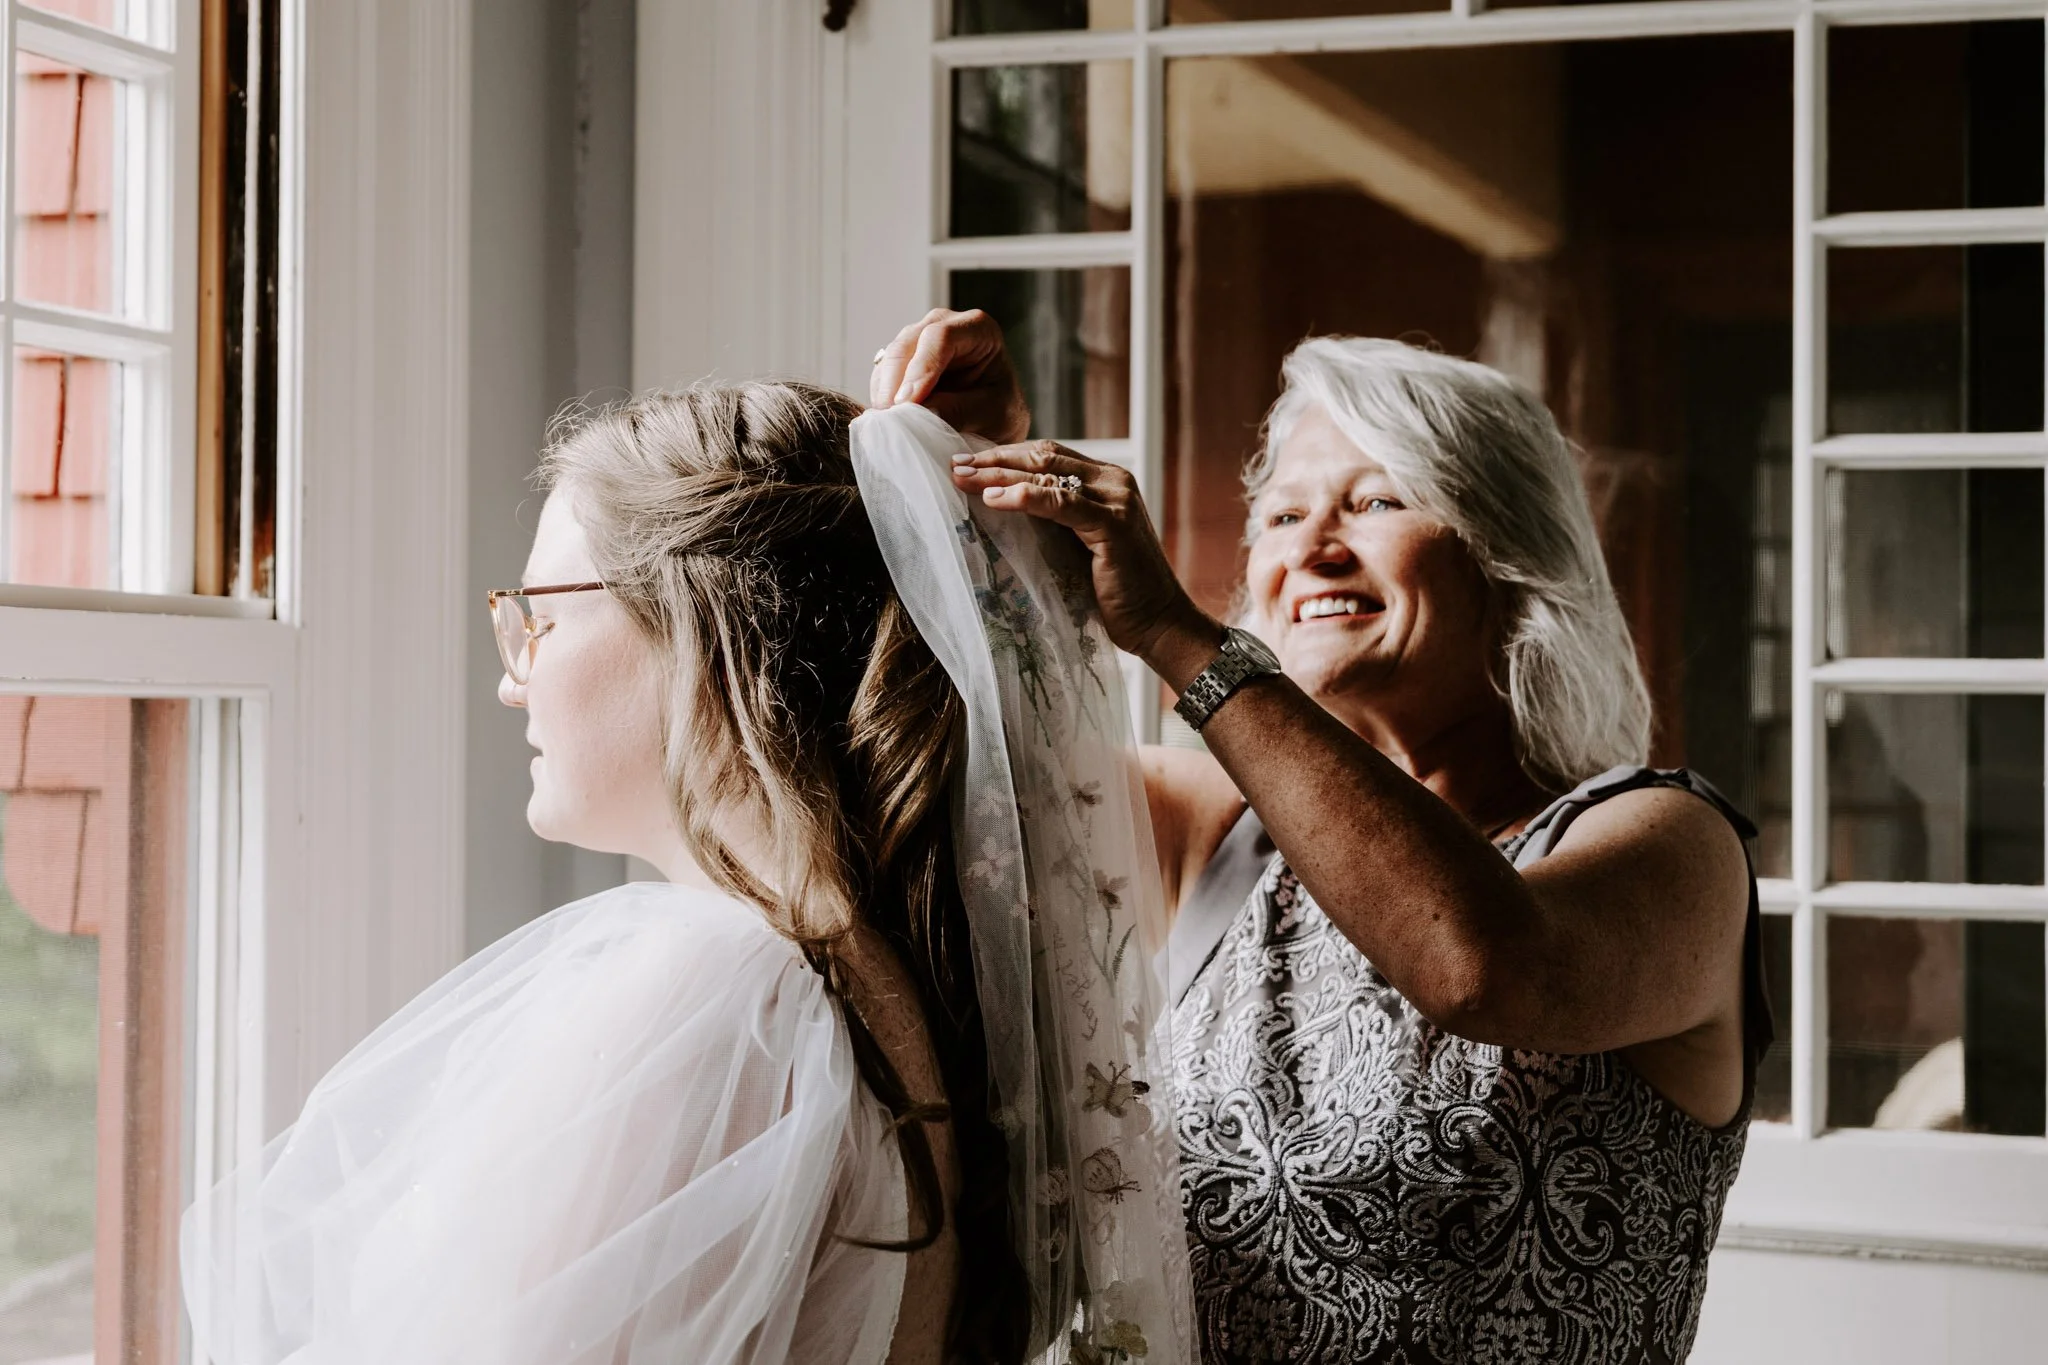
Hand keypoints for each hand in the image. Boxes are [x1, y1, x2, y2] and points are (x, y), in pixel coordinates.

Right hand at [871, 308, 1030, 444]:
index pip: (941, 337)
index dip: (921, 368)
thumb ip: (961, 411)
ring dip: (885, 391)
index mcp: (978, 328)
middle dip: (895, 382)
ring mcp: (920, 340)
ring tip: (889, 423)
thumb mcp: (993, 415)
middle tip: (891, 417)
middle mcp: (944, 325)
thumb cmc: (1002, 411)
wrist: (995, 420)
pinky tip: (888, 419)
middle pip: (908, 343)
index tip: (908, 402)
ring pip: (890, 358)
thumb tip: (920, 412)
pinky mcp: (904, 361)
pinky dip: (882, 396)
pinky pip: (883, 375)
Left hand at [951, 441, 1222, 684]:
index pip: (1047, 457)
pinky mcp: (1114, 524)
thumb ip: (1051, 521)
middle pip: (1042, 458)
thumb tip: (998, 507)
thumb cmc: (1114, 593)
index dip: (1004, 455)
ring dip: (999, 474)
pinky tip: (994, 498)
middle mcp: (1113, 481)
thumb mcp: (1076, 546)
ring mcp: (1116, 500)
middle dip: (994, 460)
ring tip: (963, 478)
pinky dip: (1024, 497)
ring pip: (1047, 475)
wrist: (1158, 623)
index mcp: (1105, 481)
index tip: (966, 462)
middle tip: (954, 464)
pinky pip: (1061, 503)